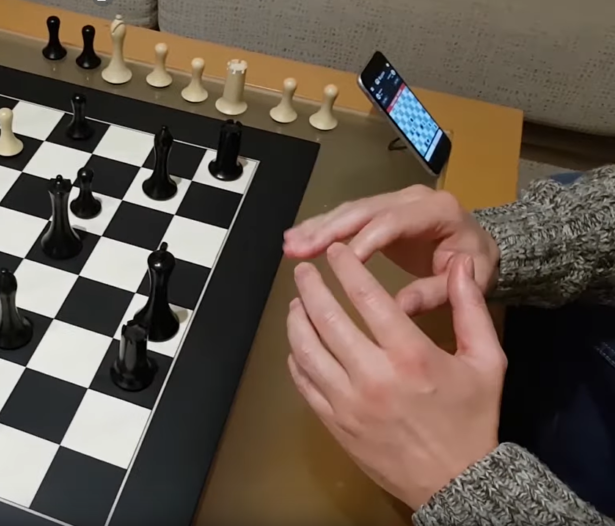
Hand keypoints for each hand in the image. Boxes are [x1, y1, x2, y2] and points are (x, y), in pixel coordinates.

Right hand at [282, 186, 499, 314]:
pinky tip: (298, 238)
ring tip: (289, 246)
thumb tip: (398, 306)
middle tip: (297, 249)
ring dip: (317, 228)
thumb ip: (438, 291)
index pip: (392, 222)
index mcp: (436, 211)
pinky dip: (321, 227)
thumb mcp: (470, 279)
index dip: (363, 240)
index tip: (337, 262)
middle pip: (362, 211)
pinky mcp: (380, 209)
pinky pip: (348, 216)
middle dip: (327, 231)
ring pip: (349, 211)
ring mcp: (393, 200)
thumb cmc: (476, 264)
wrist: (481, 243)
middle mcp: (411, 198)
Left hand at [286, 244, 506, 508]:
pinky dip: (296, 359)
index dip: (346, 269)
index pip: (367, 297)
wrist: (455, 482)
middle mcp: (373, 375)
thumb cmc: (472, 419)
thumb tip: (461, 265)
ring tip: (295, 303)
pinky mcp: (334, 422)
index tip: (335, 252)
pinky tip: (297, 344)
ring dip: (296, 321)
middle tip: (303, 269)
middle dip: (310, 288)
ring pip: (307, 350)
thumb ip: (471, 311)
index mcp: (411, 355)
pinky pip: (304, 383)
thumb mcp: (487, 362)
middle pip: (328, 318)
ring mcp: (348, 401)